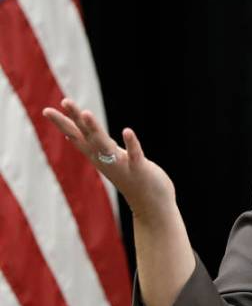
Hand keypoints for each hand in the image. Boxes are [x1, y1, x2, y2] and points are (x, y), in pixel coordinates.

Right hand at [42, 99, 175, 221]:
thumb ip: (97, 149)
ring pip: (105, 145)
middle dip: (75, 119)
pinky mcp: (139, 169)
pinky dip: (131, 143)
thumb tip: (75, 138)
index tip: (46, 109)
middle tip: (64, 100)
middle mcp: (106, 160)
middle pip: (87, 136)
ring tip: (86, 113)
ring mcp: (121, 165)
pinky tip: (127, 130)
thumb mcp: (109, 161)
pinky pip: (135, 155)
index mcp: (99, 156)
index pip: (77, 137)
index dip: (63, 123)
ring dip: (95, 129)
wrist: (151, 206)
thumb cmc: (131, 178)